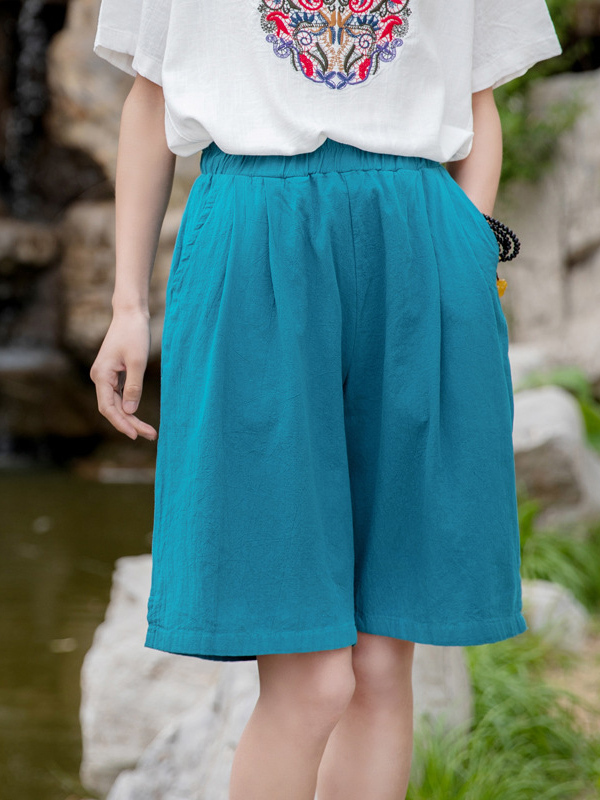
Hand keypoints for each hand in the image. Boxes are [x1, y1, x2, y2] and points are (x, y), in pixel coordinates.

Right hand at [89, 308, 157, 440]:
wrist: (130, 314)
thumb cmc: (134, 334)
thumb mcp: (137, 362)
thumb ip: (134, 387)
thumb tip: (131, 411)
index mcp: (101, 375)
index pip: (108, 408)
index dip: (121, 423)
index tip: (135, 435)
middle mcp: (99, 378)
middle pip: (112, 409)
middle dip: (129, 423)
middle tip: (150, 435)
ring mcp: (105, 376)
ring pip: (116, 404)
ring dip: (131, 417)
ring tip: (149, 431)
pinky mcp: (113, 374)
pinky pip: (119, 396)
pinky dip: (129, 407)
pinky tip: (139, 416)